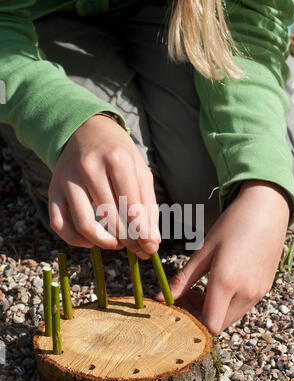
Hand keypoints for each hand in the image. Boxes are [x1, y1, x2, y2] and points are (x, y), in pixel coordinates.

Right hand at [48, 114, 159, 257]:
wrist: (86, 131)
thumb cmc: (118, 154)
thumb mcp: (140, 171)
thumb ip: (148, 206)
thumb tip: (152, 241)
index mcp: (116, 159)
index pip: (131, 206)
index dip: (142, 232)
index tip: (150, 248)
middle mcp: (89, 168)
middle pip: (110, 217)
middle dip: (128, 240)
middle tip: (137, 247)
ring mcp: (68, 179)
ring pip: (84, 225)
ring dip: (104, 242)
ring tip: (117, 243)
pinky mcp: (53, 189)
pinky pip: (59, 224)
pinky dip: (75, 240)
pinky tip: (91, 241)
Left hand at [158, 180, 289, 334]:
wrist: (266, 211)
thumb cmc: (231, 226)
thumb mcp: (203, 252)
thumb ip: (183, 279)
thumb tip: (161, 298)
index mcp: (226, 281)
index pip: (209, 324)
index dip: (192, 320)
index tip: (180, 305)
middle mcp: (246, 292)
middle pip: (219, 324)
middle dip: (199, 315)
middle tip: (186, 295)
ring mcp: (258, 292)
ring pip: (231, 318)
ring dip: (214, 311)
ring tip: (202, 287)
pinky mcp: (265, 289)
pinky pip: (242, 307)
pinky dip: (228, 304)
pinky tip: (220, 284)